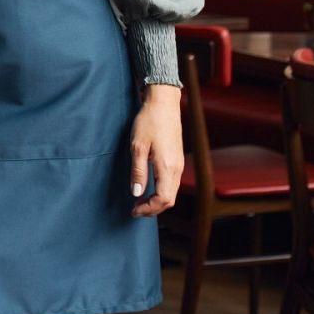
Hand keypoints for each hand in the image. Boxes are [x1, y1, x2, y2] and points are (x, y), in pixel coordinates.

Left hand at [130, 84, 182, 216]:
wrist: (163, 103)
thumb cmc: (148, 121)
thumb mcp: (137, 146)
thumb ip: (138, 171)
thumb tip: (136, 194)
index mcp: (167, 166)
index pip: (162, 199)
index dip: (148, 209)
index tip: (134, 210)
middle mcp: (177, 168)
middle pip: (170, 200)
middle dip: (153, 209)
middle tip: (135, 209)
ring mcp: (179, 164)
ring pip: (172, 192)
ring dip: (157, 201)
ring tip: (140, 201)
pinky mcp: (178, 159)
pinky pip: (173, 183)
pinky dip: (162, 192)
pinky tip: (150, 188)